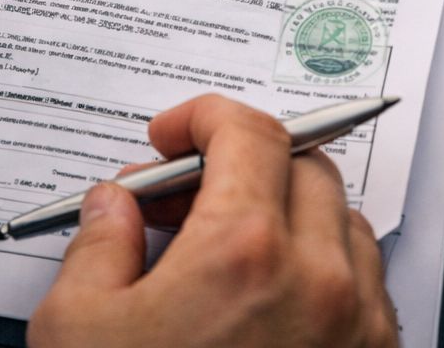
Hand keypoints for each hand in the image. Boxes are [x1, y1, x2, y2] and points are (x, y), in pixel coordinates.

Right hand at [28, 94, 398, 347]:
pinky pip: (367, 286)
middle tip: (185, 197)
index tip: (172, 135)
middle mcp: (316, 277)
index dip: (202, 117)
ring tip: (227, 249)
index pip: (247, 129)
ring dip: (290, 213)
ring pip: (342, 220)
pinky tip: (270, 302)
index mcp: (243, 249)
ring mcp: (357, 326)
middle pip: (300, 163)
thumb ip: (97, 243)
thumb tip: (114, 204)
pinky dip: (325, 270)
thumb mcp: (76, 332)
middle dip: (242, 163)